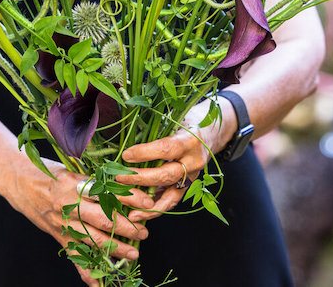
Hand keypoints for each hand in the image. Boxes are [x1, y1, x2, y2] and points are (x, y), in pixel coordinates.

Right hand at [3, 158, 154, 285]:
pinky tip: (99, 284)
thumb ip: (96, 179)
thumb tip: (127, 183)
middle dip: (127, 227)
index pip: (108, 192)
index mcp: (75, 184)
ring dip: (115, 248)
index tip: (148, 201)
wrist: (19, 183)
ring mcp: (63, 223)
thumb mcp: (74, 169)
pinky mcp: (59, 235)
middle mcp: (69, 205)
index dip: (131, 197)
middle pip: (103, 219)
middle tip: (144, 232)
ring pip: (93, 240)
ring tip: (133, 252)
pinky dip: (87, 272)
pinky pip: (75, 256)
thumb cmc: (50, 172)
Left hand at [117, 98, 235, 222]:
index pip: (166, 149)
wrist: (212, 133)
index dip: (145, 153)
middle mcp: (194, 162)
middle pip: (167, 175)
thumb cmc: (189, 123)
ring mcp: (192, 178)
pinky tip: (138, 214)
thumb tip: (128, 141)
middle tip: (119, 178)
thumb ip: (158, 130)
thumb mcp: (176, 119)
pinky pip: (171, 202)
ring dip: (147, 205)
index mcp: (190, 141)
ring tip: (128, 209)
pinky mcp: (187, 187)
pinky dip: (155, 210)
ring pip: (171, 197)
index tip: (126, 155)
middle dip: (141, 179)